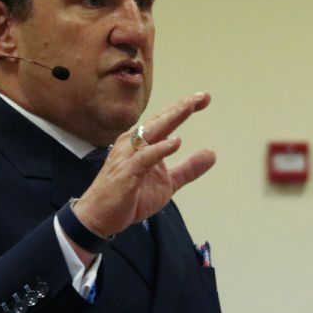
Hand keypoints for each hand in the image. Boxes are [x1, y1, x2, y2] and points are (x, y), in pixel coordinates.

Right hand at [73, 92, 215, 237]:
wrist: (100, 216)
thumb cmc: (130, 196)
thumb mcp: (168, 182)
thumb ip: (189, 168)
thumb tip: (212, 153)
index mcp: (142, 142)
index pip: (165, 120)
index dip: (183, 107)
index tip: (205, 98)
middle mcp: (133, 143)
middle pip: (160, 120)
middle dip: (181, 107)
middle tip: (202, 96)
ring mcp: (128, 156)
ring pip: (151, 132)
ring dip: (171, 119)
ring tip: (190, 107)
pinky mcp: (126, 173)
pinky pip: (144, 157)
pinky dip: (160, 149)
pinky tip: (176, 142)